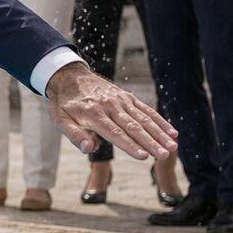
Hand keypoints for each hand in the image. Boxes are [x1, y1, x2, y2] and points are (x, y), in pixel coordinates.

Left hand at [46, 62, 177, 159]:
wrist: (68, 75)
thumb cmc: (64, 103)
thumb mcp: (60, 119)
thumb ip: (74, 135)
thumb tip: (88, 149)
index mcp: (92, 113)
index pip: (114, 133)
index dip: (129, 145)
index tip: (143, 157)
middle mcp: (109, 106)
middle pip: (132, 127)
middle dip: (150, 142)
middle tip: (164, 155)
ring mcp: (120, 100)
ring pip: (143, 118)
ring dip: (159, 133)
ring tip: (173, 147)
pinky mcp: (127, 97)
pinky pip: (146, 109)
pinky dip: (160, 121)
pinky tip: (173, 132)